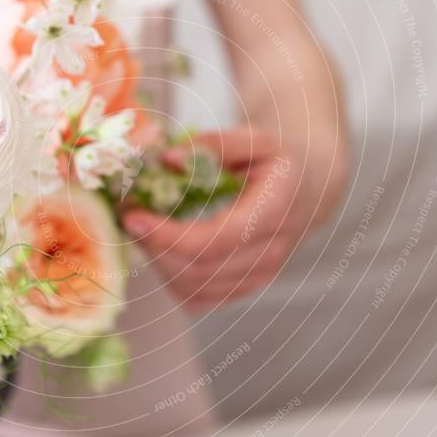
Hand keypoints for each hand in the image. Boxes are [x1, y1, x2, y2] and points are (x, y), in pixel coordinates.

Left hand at [122, 126, 346, 311]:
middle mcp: (270, 252)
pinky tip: (162, 249)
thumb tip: (167, 159)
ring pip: (193, 288)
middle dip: (154, 247)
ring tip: (143, 230)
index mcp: (274, 212)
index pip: (215, 240)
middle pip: (198, 269)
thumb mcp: (254, 138)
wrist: (307, 192)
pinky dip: (171, 278)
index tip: (134, 217)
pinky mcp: (244, 289)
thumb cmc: (276, 162)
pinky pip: (198, 298)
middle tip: (129, 216)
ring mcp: (258, 277)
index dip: (168, 235)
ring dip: (158, 262)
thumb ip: (213, 145)